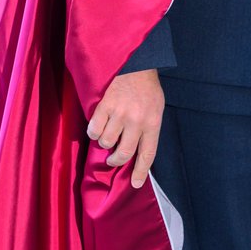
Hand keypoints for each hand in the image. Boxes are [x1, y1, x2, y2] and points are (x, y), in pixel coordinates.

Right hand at [87, 68, 164, 187]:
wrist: (136, 65)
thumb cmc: (147, 90)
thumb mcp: (156, 110)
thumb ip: (148, 130)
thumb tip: (138, 152)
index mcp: (152, 123)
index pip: (147, 154)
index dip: (140, 172)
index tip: (136, 184)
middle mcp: (137, 121)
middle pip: (124, 153)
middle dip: (116, 161)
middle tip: (113, 159)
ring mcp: (120, 114)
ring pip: (106, 142)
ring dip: (105, 142)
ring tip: (108, 134)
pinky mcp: (105, 106)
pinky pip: (94, 130)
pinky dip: (94, 132)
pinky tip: (98, 125)